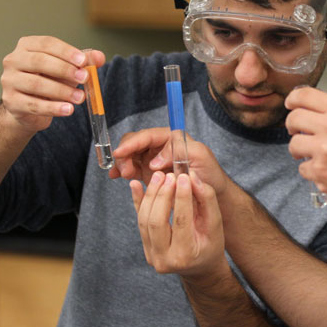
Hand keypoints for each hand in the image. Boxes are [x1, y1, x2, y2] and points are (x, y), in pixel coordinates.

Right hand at [0, 36, 104, 131]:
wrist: (31, 107)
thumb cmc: (50, 80)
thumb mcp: (68, 68)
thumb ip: (84, 61)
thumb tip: (99, 57)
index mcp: (27, 46)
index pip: (46, 43)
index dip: (66, 52)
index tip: (83, 61)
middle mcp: (14, 60)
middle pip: (39, 61)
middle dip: (65, 70)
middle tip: (84, 78)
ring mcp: (9, 81)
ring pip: (36, 84)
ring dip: (62, 91)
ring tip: (80, 97)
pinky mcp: (11, 102)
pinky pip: (33, 105)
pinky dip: (53, 108)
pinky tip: (68, 110)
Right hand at [112, 128, 227, 194]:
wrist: (211, 191)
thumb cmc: (209, 172)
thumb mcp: (201, 157)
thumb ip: (180, 152)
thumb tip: (154, 161)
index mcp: (172, 138)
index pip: (148, 135)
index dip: (132, 143)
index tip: (120, 152)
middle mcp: (160, 146)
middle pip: (134, 142)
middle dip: (125, 153)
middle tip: (125, 171)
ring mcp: (152, 158)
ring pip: (129, 154)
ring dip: (122, 162)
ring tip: (123, 175)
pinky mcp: (148, 171)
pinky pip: (130, 166)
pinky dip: (121, 169)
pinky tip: (115, 176)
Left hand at [131, 171, 228, 279]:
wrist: (200, 266)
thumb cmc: (211, 244)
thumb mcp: (216, 224)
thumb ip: (206, 199)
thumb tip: (192, 177)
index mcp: (186, 255)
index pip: (181, 221)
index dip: (182, 197)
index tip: (184, 176)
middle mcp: (165, 259)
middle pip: (157, 221)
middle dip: (162, 195)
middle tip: (170, 175)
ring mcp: (152, 255)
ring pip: (144, 220)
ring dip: (150, 195)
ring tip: (159, 176)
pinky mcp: (145, 248)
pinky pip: (139, 222)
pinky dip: (138, 202)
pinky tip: (136, 185)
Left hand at [284, 87, 326, 214]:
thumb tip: (311, 112)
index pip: (305, 95)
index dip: (293, 100)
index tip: (290, 105)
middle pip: (293, 119)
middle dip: (292, 126)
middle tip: (297, 133)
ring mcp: (323, 151)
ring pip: (293, 144)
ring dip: (299, 150)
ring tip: (314, 155)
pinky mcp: (319, 172)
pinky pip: (302, 168)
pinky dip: (312, 171)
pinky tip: (326, 171)